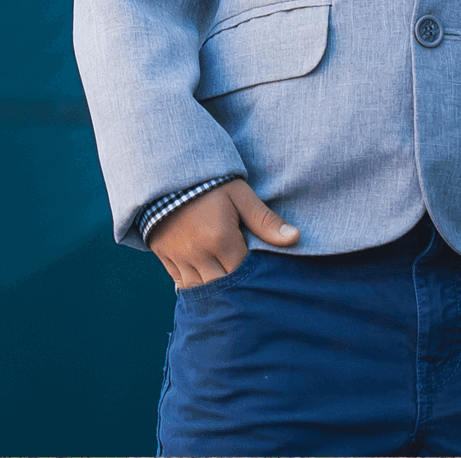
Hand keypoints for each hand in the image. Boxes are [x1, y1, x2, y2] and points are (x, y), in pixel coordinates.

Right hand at [149, 179, 299, 288]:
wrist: (167, 171)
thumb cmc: (210, 182)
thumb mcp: (241, 195)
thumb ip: (265, 220)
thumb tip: (295, 237)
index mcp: (220, 239)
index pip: (242, 274)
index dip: (252, 277)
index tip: (261, 273)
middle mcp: (198, 254)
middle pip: (221, 286)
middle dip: (234, 288)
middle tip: (246, 285)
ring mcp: (179, 257)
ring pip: (199, 289)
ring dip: (213, 290)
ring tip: (226, 286)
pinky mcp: (164, 256)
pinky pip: (180, 283)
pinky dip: (193, 286)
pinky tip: (205, 281)